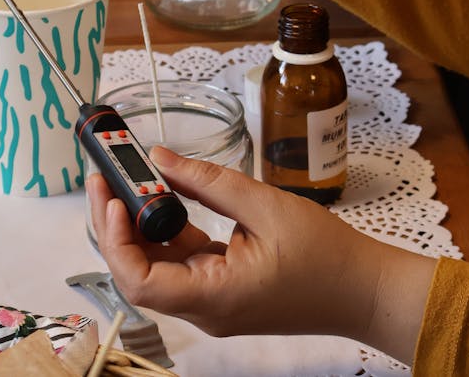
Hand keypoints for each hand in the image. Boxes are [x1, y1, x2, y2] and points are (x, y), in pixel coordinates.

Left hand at [87, 148, 434, 362]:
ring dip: (140, 225)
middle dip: (118, 225)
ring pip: (157, 267)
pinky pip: (182, 263)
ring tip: (129, 180)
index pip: (139, 282)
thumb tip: (160, 159)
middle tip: (108, 177)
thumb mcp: (264, 205)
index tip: (114, 196)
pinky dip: (167, 232)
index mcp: (214, 297)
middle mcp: (205, 308)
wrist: (360, 288)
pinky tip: (164, 198)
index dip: (116, 239)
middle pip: (140, 273)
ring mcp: (212, 301)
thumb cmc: (324, 255)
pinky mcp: (222, 289)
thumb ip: (208, 181)